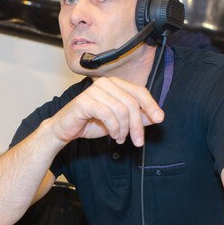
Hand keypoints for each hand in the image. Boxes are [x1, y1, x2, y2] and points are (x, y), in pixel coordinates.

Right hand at [49, 77, 163, 146]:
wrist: (64, 130)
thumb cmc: (89, 123)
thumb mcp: (119, 122)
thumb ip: (136, 117)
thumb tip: (155, 117)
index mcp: (114, 84)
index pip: (139, 91)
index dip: (151, 105)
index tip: (159, 119)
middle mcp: (105, 84)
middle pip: (132, 102)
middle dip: (137, 124)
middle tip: (138, 140)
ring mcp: (94, 91)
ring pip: (121, 110)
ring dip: (124, 129)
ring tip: (120, 138)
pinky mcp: (85, 101)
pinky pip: (108, 114)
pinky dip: (114, 128)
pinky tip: (113, 136)